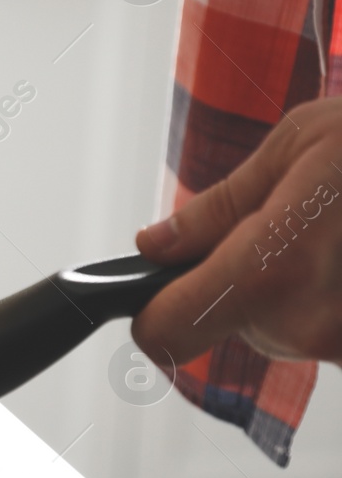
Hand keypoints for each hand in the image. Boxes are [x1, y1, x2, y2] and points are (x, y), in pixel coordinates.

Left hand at [133, 96, 341, 364]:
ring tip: (340, 231)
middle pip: (234, 326)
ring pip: (286, 331)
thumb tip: (155, 245)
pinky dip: (337, 296)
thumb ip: (220, 206)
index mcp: (270, 269)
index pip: (167, 332)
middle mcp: (311, 326)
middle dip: (246, 280)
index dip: (154, 314)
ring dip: (300, 288)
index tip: (157, 295)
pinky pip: (333, 332)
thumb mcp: (300, 145)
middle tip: (303, 221)